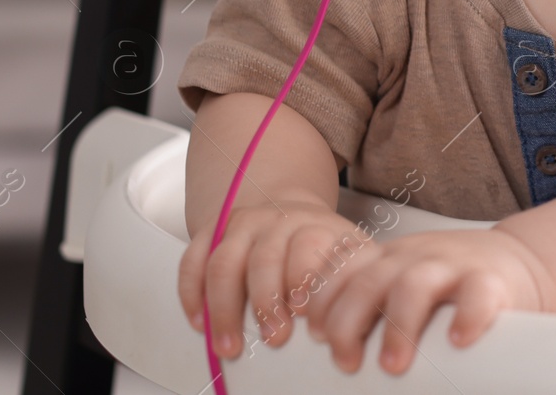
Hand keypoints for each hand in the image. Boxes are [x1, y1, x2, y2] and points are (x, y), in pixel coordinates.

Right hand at [178, 197, 368, 358]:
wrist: (290, 211)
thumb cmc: (322, 247)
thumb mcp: (349, 256)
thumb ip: (355, 283)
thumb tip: (363, 324)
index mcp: (316, 227)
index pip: (309, 247)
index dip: (305, 278)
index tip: (304, 312)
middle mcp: (278, 222)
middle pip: (265, 259)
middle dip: (266, 303)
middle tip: (274, 338)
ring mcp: (242, 225)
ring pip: (224, 262)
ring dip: (224, 308)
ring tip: (231, 344)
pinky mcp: (212, 232)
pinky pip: (193, 260)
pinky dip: (192, 294)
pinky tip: (200, 323)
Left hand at [302, 228, 545, 374]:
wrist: (521, 260)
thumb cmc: (453, 285)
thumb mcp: (406, 280)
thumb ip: (373, 305)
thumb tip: (330, 354)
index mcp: (389, 258)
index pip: (342, 268)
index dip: (320, 300)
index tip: (314, 336)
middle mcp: (415, 258)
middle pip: (369, 280)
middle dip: (348, 323)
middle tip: (347, 363)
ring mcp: (454, 265)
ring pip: (415, 285)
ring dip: (397, 326)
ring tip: (393, 365)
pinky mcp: (493, 280)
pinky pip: (478, 293)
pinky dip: (466, 316)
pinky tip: (459, 340)